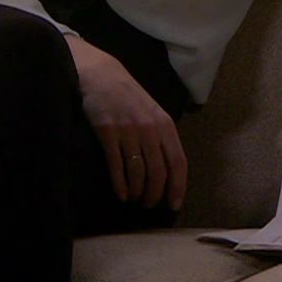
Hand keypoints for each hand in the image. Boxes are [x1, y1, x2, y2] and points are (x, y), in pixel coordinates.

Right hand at [67, 36, 186, 210]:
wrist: (103, 76)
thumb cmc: (130, 97)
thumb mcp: (153, 113)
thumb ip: (161, 137)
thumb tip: (169, 169)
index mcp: (165, 125)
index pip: (178, 161)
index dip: (178, 186)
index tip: (174, 204)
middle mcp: (150, 129)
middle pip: (158, 171)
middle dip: (155, 193)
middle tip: (149, 205)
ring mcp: (129, 131)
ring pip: (138, 172)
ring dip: (137, 191)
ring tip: (134, 199)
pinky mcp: (108, 133)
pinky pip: (117, 165)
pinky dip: (120, 184)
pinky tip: (121, 194)